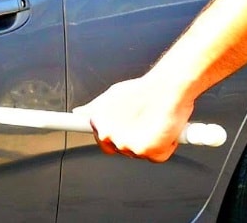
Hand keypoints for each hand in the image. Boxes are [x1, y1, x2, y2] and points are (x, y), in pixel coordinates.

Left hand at [72, 77, 194, 162]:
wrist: (167, 88)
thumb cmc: (143, 90)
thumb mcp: (113, 94)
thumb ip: (95, 107)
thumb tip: (79, 112)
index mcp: (99, 122)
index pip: (102, 138)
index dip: (114, 134)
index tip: (121, 131)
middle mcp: (110, 136)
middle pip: (120, 148)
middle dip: (132, 139)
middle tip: (143, 123)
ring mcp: (128, 146)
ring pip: (139, 153)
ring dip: (148, 142)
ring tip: (155, 122)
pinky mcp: (148, 152)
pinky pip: (157, 156)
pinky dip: (164, 147)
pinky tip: (165, 130)